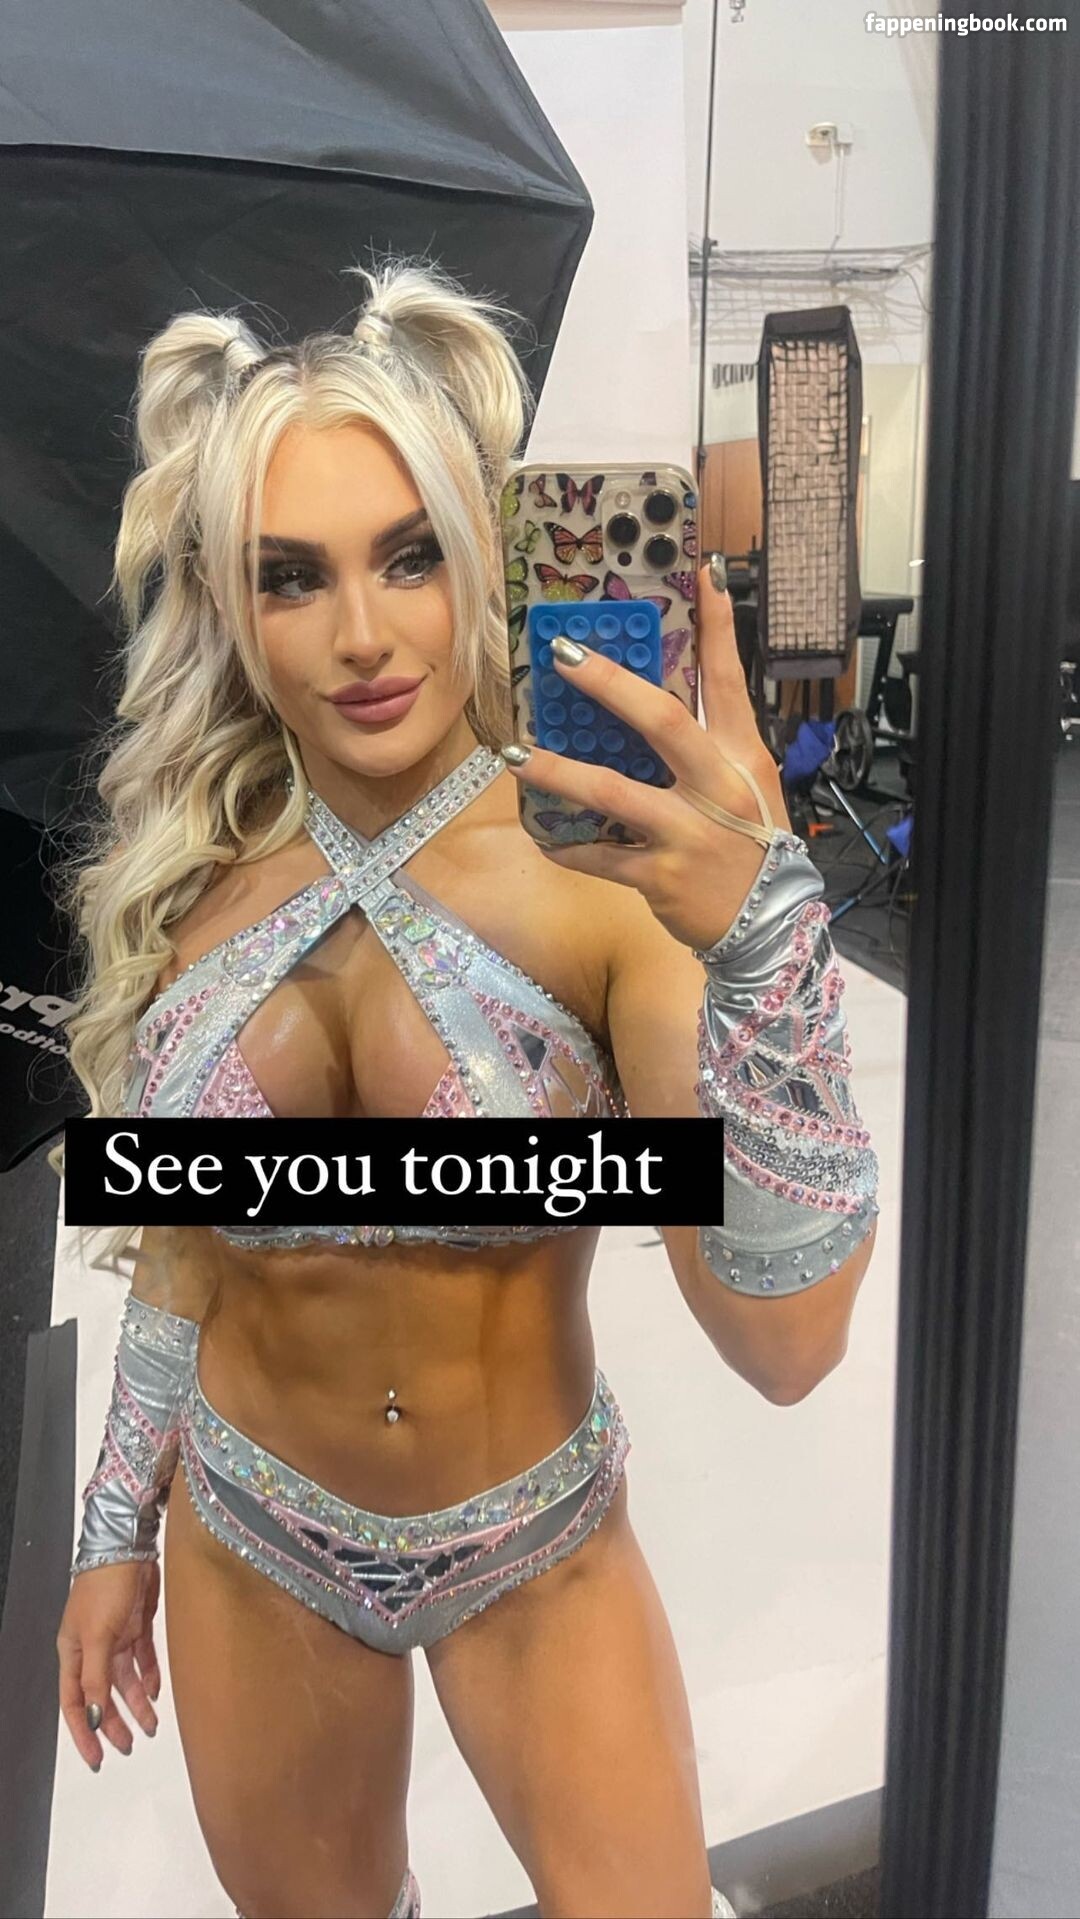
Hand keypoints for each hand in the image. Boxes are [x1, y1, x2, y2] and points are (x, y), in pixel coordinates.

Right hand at [57, 1560, 160, 1769]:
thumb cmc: (104, 1585)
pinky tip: (157, 1691)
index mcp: (74, 1652)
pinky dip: (149, 1675)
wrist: (129, 1547)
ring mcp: (116, 1637)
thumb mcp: (97, 1636)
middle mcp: (93, 1649)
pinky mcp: (137, 1625)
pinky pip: (143, 1659)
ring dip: (137, 1703)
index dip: (85, 1732)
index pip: (75, 1703)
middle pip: (102, 1696)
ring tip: (151, 1726)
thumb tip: (95, 1717)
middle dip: (115, 1723)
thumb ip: (96, 1678)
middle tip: (129, 1745)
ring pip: (125, 1681)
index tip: (97, 1757)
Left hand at [501, 561, 791, 949]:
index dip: (719, 624)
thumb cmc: (752, 847)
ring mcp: (687, 831)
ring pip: (613, 792)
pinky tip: (543, 835)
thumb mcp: (747, 786)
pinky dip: (568, 846)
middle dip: (608, 684)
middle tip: (561, 656)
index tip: (706, 573)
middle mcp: (715, 786)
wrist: (768, 925)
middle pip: (661, 721)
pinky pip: (600, 855)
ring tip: (517, 756)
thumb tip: (654, 700)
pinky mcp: (660, 874)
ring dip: (558, 772)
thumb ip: (709, 744)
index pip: (729, 678)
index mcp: (739, 755)